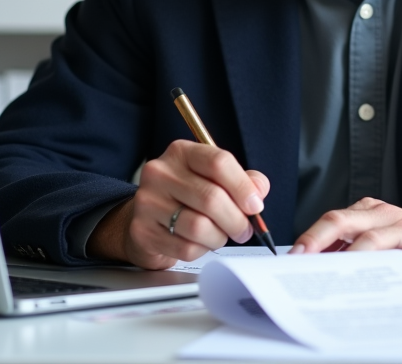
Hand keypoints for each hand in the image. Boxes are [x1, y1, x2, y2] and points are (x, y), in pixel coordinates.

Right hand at [87, 139, 269, 268]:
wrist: (147, 218)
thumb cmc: (186, 197)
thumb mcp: (214, 179)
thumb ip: (243, 181)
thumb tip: (258, 192)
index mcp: (181, 152)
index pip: (218, 162)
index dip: (243, 187)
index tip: (255, 205)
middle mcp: (160, 172)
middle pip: (212, 197)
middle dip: (237, 220)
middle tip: (244, 229)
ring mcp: (148, 201)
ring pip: (200, 226)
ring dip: (220, 237)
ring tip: (220, 235)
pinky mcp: (143, 231)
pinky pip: (186, 248)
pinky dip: (201, 250)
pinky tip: (199, 243)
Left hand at [289, 198, 401, 282]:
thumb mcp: (379, 240)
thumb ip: (352, 248)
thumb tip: (314, 268)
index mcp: (367, 212)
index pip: (332, 220)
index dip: (310, 237)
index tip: (292, 258)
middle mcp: (383, 215)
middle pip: (342, 222)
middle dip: (317, 240)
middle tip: (301, 261)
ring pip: (372, 238)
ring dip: (350, 257)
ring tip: (334, 275)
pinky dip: (394, 266)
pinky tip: (382, 281)